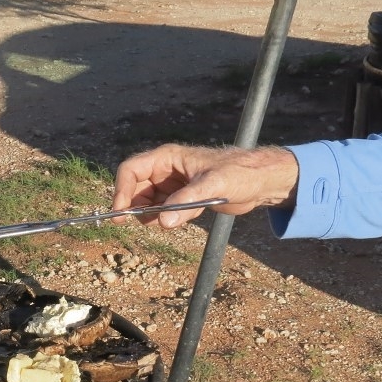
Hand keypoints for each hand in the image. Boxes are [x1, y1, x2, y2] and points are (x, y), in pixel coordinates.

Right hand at [112, 144, 299, 227]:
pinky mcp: (182, 199)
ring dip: (152, 215)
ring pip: (148, 203)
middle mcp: (166, 171)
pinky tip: (188, 216)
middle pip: (135, 188)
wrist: (260, 182)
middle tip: (138, 223)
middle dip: (134, 206)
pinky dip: (169, 219)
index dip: (122, 191)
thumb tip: (163, 221)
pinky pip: (164, 212)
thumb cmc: (238, 173)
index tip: (121, 213)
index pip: (131, 170)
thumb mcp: (212, 185)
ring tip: (171, 220)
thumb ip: (186, 202)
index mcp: (168, 158)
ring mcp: (173, 186)